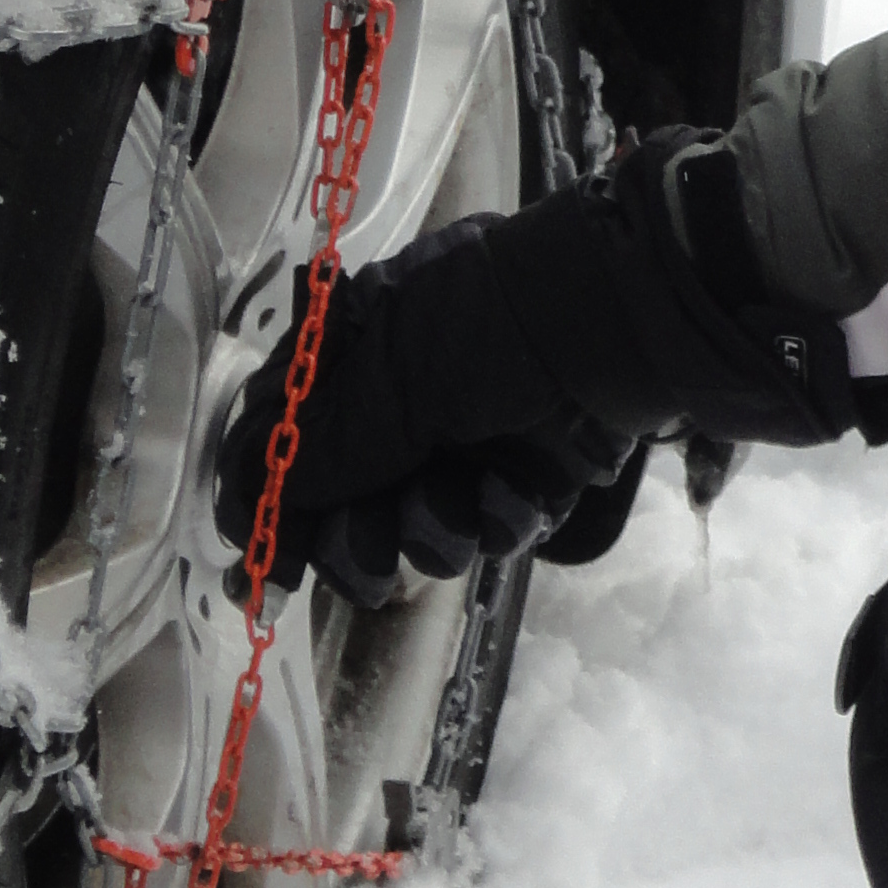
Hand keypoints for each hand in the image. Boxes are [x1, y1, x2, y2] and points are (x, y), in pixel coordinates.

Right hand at [215, 136, 844, 605]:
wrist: (627, 317)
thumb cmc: (497, 321)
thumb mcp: (397, 374)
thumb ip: (330, 446)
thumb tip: (263, 500)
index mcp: (364, 349)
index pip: (296, 438)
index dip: (273, 506)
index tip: (260, 571)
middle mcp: (414, 397)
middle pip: (355, 498)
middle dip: (353, 542)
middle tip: (360, 567)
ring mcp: (475, 436)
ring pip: (422, 524)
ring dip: (429, 534)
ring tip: (448, 518)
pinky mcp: (536, 472)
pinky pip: (494, 524)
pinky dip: (498, 520)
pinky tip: (512, 499)